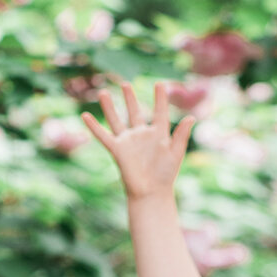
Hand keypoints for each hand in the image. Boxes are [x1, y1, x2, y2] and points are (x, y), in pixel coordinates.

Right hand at [81, 83, 193, 200]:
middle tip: (125, 84)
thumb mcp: (176, 153)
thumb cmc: (166, 175)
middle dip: (130, 98)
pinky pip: (103, 135)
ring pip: (116, 120)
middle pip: (134, 112)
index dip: (160, 98)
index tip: (159, 84)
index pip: (159, 112)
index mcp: (158, 134)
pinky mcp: (117, 149)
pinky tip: (84, 116)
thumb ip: (182, 135)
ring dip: (110, 107)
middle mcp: (141, 135)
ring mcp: (128, 141)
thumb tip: (191, 117)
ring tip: (103, 92)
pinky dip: (94, 126)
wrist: (151, 193)